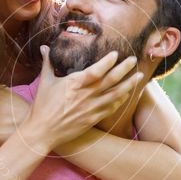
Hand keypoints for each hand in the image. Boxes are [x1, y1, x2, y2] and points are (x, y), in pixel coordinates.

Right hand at [23, 46, 142, 151]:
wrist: (42, 132)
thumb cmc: (42, 106)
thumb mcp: (44, 82)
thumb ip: (47, 63)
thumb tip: (44, 47)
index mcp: (73, 84)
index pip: (95, 71)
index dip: (107, 62)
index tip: (115, 54)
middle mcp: (85, 95)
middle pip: (110, 80)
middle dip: (124, 69)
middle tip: (133, 59)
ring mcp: (90, 108)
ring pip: (115, 94)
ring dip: (128, 85)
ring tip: (139, 76)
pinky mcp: (92, 119)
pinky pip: (111, 108)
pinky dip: (120, 100)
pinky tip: (127, 94)